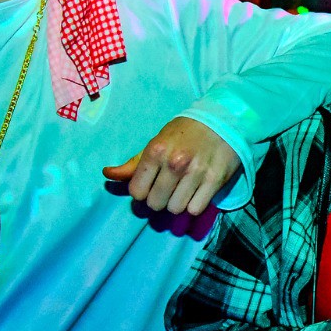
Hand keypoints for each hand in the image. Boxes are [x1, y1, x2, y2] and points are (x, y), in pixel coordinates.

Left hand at [102, 117, 240, 214]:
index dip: (143, 191)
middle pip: (155, 204)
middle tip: (168, 189)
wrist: (222, 121)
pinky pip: (195, 209)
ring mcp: (196, 173)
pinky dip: (194, 205)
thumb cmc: (185, 133)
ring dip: (177, 203)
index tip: (152, 184)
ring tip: (183, 190)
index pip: (137, 192)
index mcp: (155, 151)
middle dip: (159, 199)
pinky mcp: (215, 181)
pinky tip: (196, 193)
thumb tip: (107, 173)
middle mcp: (174, 163)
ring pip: (175, 209)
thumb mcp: (157, 142)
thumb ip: (134, 163)